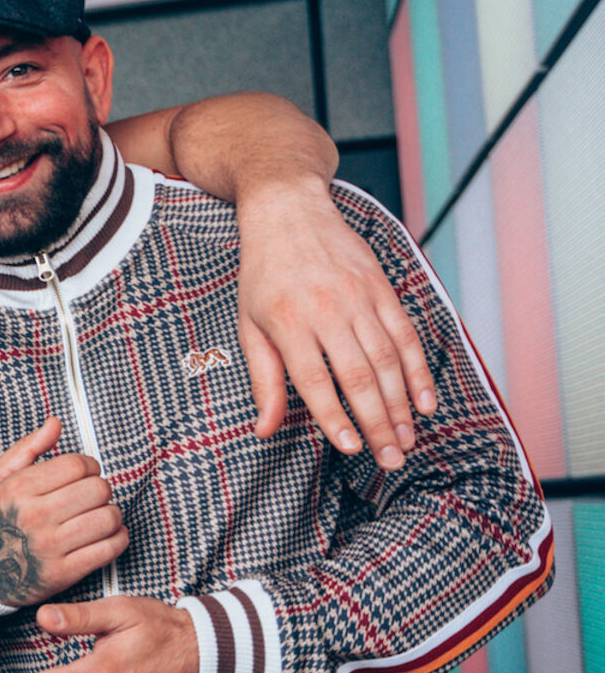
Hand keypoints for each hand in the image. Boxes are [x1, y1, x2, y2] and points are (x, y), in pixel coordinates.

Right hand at [0, 417, 127, 607]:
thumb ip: (27, 448)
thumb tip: (55, 423)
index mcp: (18, 491)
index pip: (76, 465)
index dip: (88, 465)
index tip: (85, 472)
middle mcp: (35, 518)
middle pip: (97, 489)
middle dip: (99, 487)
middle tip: (90, 494)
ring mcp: (50, 548)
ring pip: (108, 518)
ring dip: (110, 512)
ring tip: (97, 514)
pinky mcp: (64, 573)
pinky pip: (110, 549)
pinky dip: (118, 537)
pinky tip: (106, 533)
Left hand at [234, 181, 435, 470]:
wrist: (289, 211)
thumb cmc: (263, 274)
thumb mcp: (248, 325)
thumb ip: (263, 379)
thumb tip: (264, 430)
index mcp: (288, 321)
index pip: (314, 379)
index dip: (334, 417)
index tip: (350, 448)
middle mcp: (327, 309)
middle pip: (359, 375)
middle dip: (378, 423)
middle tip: (391, 460)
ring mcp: (360, 297)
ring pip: (388, 359)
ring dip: (401, 405)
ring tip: (407, 441)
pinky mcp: (382, 288)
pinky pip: (406, 335)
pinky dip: (418, 371)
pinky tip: (424, 402)